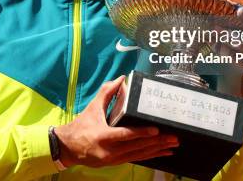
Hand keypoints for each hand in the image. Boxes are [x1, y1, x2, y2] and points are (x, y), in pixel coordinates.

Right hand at [54, 76, 178, 167]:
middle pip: (137, 147)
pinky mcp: (116, 163)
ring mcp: (113, 159)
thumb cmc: (81, 125)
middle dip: (157, 143)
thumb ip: (107, 92)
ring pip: (139, 155)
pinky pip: (136, 159)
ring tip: (172, 146)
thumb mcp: (93, 107)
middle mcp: (109, 151)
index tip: (157, 130)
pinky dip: (150, 156)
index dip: (142, 133)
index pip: (125, 135)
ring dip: (157, 150)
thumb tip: (122, 78)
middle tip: (174, 138)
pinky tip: (162, 153)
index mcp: (103, 136)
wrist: (68, 148)